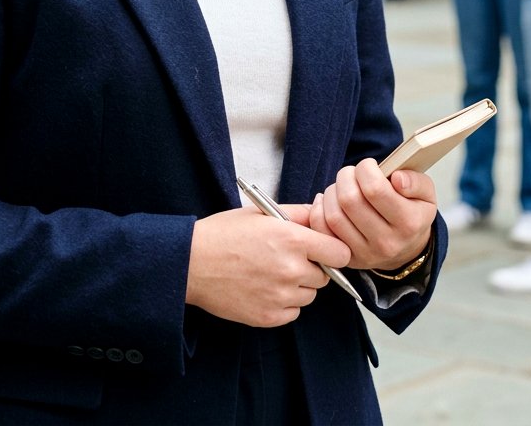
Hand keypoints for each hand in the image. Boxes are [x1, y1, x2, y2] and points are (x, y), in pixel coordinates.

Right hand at [186, 205, 350, 327]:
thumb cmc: (223, 233)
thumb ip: (296, 213)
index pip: (339, 253)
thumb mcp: (259, 213)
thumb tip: (320, 214)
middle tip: (288, 258)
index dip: (333, 250)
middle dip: (313, 267)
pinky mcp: (270, 317)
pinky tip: (263, 288)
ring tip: (271, 273)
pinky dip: (284, 303)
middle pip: (325, 276)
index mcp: (291, 239)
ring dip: (298, 286)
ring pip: (309, 295)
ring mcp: (281, 297)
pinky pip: (293, 312)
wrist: (191, 264)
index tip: (324, 250)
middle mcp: (291, 269)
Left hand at [309, 160, 436, 272]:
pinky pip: (323, 231)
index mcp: (409, 223)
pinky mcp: (348, 258)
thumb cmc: (411, 213)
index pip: (375, 189)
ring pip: (334, 215)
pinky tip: (328, 201)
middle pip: (350, 200)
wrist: (406, 247)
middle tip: (352, 174)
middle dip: (346, 177)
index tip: (369, 166)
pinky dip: (319, 210)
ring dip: (332, 192)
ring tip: (342, 187)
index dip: (365, 169)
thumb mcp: (425, 194)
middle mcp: (387, 242)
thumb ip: (416, 181)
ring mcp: (365, 253)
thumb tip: (397, 179)